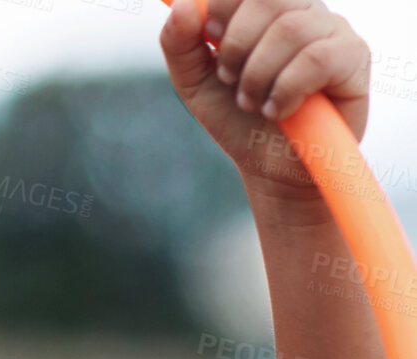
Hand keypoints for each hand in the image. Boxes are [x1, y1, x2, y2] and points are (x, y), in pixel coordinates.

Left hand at [161, 0, 370, 199]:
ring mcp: (333, 30)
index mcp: (267, 10)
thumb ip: (181, 43)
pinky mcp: (354, 57)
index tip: (211, 39)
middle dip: (237, 44)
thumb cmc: (237, 117)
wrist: (269, 164)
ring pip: (291, 29)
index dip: (223, 6)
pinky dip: (286, 89)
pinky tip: (277, 110)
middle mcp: (303, 11)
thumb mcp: (195, 82)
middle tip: (229, 78)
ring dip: (258, 74)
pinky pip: (317, 59)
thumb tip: (184, 4)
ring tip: (252, 102)